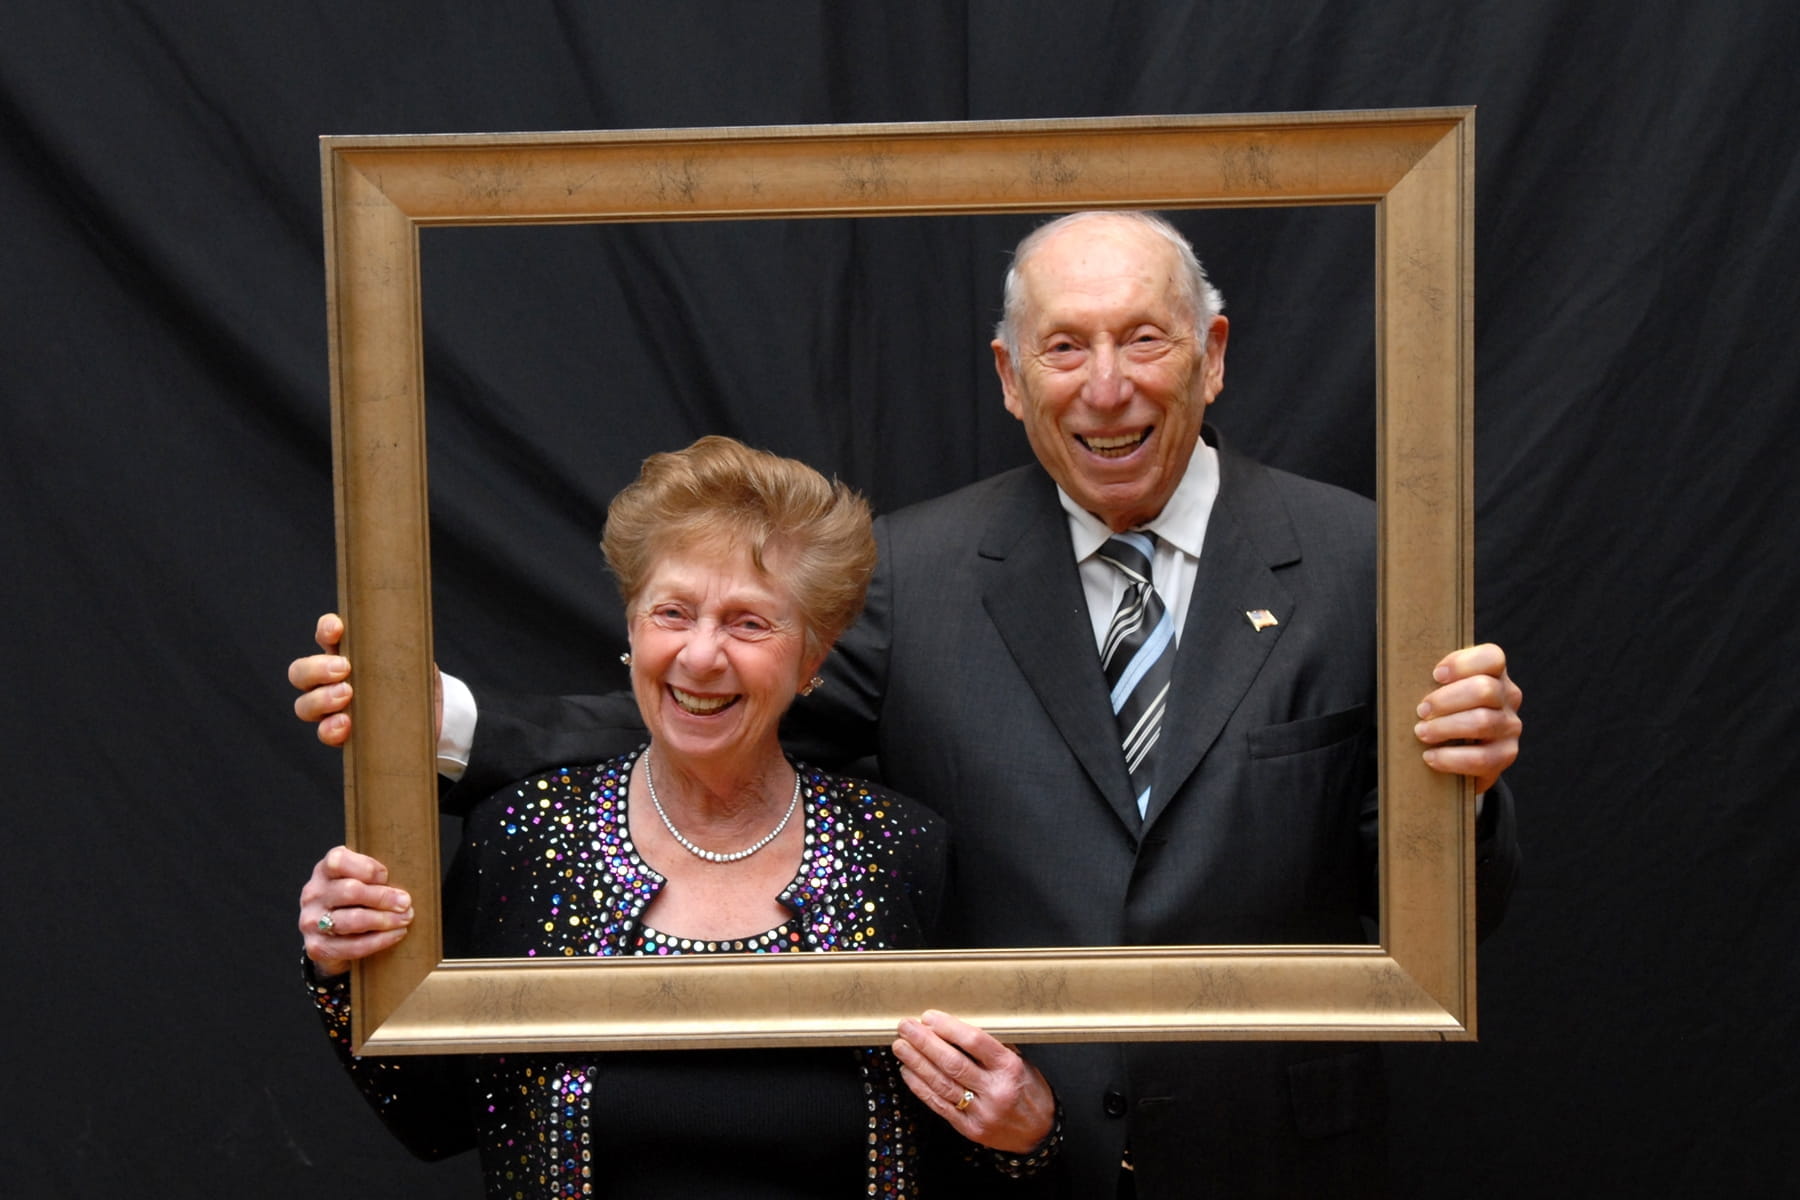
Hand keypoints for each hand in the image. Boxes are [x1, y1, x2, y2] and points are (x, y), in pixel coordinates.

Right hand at [287, 612, 442, 746]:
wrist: (431, 718)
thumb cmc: (416, 682)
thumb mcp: (415, 659)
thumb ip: (405, 647)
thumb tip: (404, 634)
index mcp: (348, 653)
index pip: (326, 634)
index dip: (325, 629)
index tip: (337, 630)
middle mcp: (332, 680)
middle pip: (300, 672)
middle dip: (316, 668)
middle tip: (344, 669)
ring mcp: (333, 709)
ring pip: (304, 705)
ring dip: (320, 699)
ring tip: (346, 696)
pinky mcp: (343, 734)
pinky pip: (324, 733)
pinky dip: (330, 729)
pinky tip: (345, 725)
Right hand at [298, 845, 414, 977]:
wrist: (332, 937)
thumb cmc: (354, 901)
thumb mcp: (360, 880)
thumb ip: (375, 876)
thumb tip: (403, 888)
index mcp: (324, 870)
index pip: (339, 861)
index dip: (366, 868)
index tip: (386, 876)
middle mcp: (313, 894)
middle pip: (350, 891)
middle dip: (383, 897)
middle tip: (405, 902)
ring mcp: (311, 921)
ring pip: (352, 920)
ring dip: (384, 920)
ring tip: (404, 919)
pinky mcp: (317, 947)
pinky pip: (352, 946)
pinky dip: (379, 941)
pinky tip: (395, 935)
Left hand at [893, 1009, 1055, 1153]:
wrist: (1039, 1133)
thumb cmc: (1028, 1090)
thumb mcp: (1021, 1062)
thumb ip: (992, 1047)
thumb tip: (955, 1028)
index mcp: (1009, 1068)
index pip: (975, 1042)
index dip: (948, 1027)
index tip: (929, 1017)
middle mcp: (996, 1090)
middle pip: (952, 1062)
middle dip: (924, 1042)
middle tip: (906, 1027)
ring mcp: (982, 1112)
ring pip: (942, 1084)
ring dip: (916, 1063)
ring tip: (901, 1047)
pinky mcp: (970, 1129)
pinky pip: (939, 1105)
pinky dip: (920, 1088)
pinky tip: (908, 1072)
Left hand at [1414, 642, 1522, 793]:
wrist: (1456, 752)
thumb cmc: (1441, 712)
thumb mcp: (1440, 690)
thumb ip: (1433, 681)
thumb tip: (1404, 674)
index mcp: (1494, 673)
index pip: (1492, 657)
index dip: (1462, 664)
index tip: (1436, 675)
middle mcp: (1508, 697)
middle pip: (1484, 690)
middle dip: (1446, 700)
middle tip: (1421, 711)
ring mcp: (1509, 726)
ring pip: (1482, 722)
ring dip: (1445, 728)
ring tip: (1421, 732)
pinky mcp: (1505, 754)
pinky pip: (1481, 758)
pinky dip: (1451, 758)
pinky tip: (1431, 756)